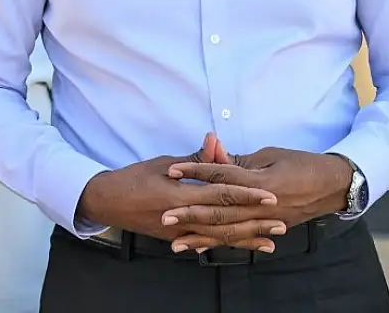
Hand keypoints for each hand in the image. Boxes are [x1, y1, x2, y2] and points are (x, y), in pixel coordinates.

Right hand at [76, 133, 283, 251]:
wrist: (107, 202)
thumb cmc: (133, 178)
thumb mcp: (164, 163)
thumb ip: (194, 159)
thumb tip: (215, 141)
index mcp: (180, 195)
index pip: (221, 195)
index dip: (247, 196)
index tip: (270, 196)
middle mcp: (183, 218)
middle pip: (226, 222)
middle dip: (255, 223)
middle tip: (281, 223)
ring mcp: (180, 232)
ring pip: (219, 238)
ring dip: (246, 239)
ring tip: (270, 242)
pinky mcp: (176, 239)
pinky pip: (206, 242)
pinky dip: (225, 244)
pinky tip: (241, 247)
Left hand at [162, 146, 352, 252]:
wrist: (333, 185)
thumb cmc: (301, 163)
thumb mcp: (270, 155)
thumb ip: (240, 160)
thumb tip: (213, 152)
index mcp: (260, 182)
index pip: (221, 176)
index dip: (196, 172)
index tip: (172, 171)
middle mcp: (261, 205)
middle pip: (220, 210)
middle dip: (191, 214)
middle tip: (165, 216)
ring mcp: (265, 221)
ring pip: (228, 231)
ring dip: (201, 237)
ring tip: (176, 242)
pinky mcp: (268, 229)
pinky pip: (240, 239)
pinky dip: (220, 244)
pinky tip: (201, 248)